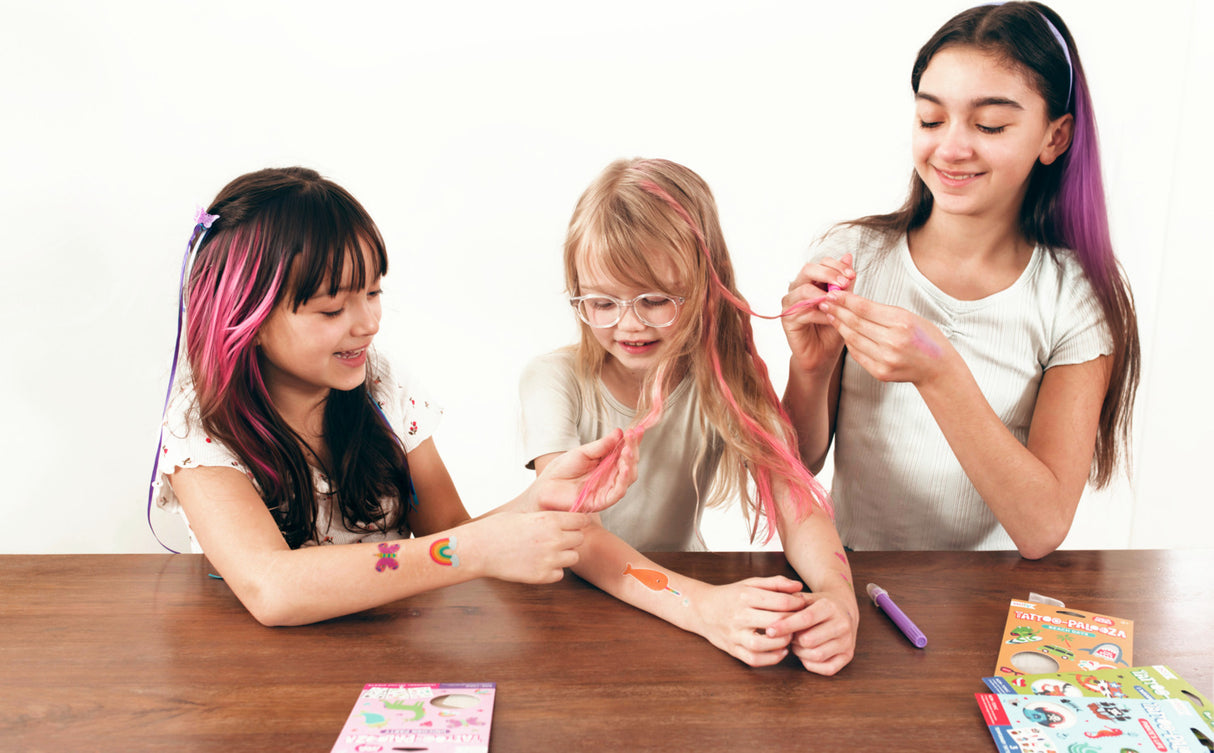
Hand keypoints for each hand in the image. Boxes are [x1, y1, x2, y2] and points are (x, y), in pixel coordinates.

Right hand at [464, 512, 589, 583]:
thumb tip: (564, 520)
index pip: (581, 520)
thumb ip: (547, 519)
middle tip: (556, 539)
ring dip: (564, 555)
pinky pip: (560, 573)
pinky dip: (553, 570)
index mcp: (550, 519)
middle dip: (570, 538)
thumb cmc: (497, 528)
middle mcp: (554, 539)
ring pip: (574, 557)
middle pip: (580, 539)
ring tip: (547, 552)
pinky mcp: (542, 576)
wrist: (479, 549)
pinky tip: (538, 563)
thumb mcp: (526, 514)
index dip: (577, 522)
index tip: (571, 525)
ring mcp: (549, 559)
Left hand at [532, 429, 638, 512]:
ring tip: (628, 450)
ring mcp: (608, 488)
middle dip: (633, 448)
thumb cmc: (563, 469)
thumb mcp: (583, 452)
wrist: (546, 486)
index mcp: (607, 463)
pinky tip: (626, 468)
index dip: (632, 441)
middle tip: (633, 436)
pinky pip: (618, 491)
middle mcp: (611, 475)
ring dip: (631, 462)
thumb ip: (602, 445)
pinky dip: (624, 479)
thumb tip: (619, 432)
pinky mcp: (603, 501)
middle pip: (630, 463)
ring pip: (628, 477)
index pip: (625, 451)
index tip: (637, 429)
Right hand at [692, 576, 809, 666]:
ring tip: (790, 637)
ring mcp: (734, 634)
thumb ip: (776, 583)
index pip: (780, 602)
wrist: (701, 608)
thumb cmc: (731, 595)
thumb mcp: (751, 583)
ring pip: (762, 644)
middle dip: (794, 623)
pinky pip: (753, 659)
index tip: (803, 605)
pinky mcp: (732, 649)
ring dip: (782, 643)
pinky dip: (771, 659)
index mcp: (745, 596)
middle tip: (801, 623)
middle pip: (774, 622)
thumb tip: (799, 587)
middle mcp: (738, 615)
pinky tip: (781, 651)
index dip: (797, 604)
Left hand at [765, 590, 857, 675]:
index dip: (785, 626)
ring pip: (817, 655)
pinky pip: (827, 668)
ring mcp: (847, 641)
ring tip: (798, 643)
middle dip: (794, 640)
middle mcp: (842, 624)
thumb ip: (789, 604)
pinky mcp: (849, 656)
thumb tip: (772, 616)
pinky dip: (812, 664)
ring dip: (801, 652)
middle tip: (789, 636)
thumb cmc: (818, 605)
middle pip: (809, 640)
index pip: (806, 619)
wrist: (844, 609)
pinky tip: (807, 653)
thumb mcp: (805, 597)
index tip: (769, 631)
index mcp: (830, 606)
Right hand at [782, 254, 854, 373]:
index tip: (852, 275)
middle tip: (845, 282)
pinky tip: (832, 319)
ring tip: (839, 302)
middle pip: (808, 269)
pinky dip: (820, 314)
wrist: (824, 355)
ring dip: (824, 294)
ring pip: (803, 289)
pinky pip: (803, 310)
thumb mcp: (844, 303)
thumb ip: (845, 282)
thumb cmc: (833, 329)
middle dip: (829, 273)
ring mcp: (791, 303)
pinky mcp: (787, 318)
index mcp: (812, 281)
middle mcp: (798, 288)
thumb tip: (848, 256)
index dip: (837, 266)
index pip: (821, 263)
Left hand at [820, 290, 951, 385]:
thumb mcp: (909, 316)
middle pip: (855, 323)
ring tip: (830, 315)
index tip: (832, 292)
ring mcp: (886, 359)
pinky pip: (857, 354)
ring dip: (839, 326)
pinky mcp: (880, 372)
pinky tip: (843, 332)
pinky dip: (849, 342)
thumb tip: (853, 301)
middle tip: (824, 301)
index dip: (845, 299)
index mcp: (902, 323)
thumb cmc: (925, 338)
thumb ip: (882, 311)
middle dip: (837, 310)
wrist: (937, 368)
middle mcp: (893, 342)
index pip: (865, 308)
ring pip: (853, 339)